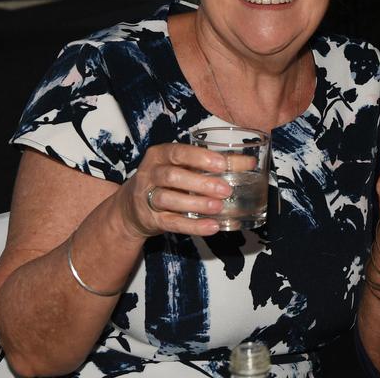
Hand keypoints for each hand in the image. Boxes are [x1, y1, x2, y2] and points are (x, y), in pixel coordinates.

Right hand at [114, 143, 232, 238]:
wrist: (132, 207)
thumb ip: (209, 163)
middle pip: (173, 176)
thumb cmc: (166, 181)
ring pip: (169, 199)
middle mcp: (150, 174)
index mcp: (160, 155)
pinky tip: (212, 226)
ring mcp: (147, 198)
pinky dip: (193, 226)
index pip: (179, 152)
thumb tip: (248, 163)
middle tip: (225, 189)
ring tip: (219, 207)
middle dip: (201, 183)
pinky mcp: (151, 220)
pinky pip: (172, 223)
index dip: (200, 158)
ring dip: (196, 203)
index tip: (222, 164)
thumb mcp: (181, 167)